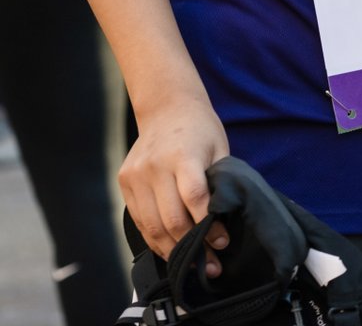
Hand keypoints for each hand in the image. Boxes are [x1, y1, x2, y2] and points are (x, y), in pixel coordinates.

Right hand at [120, 94, 229, 271]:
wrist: (167, 107)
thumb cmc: (200, 129)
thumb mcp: (218, 148)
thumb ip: (218, 181)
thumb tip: (223, 221)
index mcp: (183, 155)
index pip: (194, 198)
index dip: (208, 225)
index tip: (222, 242)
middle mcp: (155, 167)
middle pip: (171, 219)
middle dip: (193, 247)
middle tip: (210, 265)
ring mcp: (136, 176)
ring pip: (152, 226)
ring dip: (173, 250)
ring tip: (192, 265)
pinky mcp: (125, 183)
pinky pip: (140, 221)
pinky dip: (156, 240)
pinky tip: (172, 249)